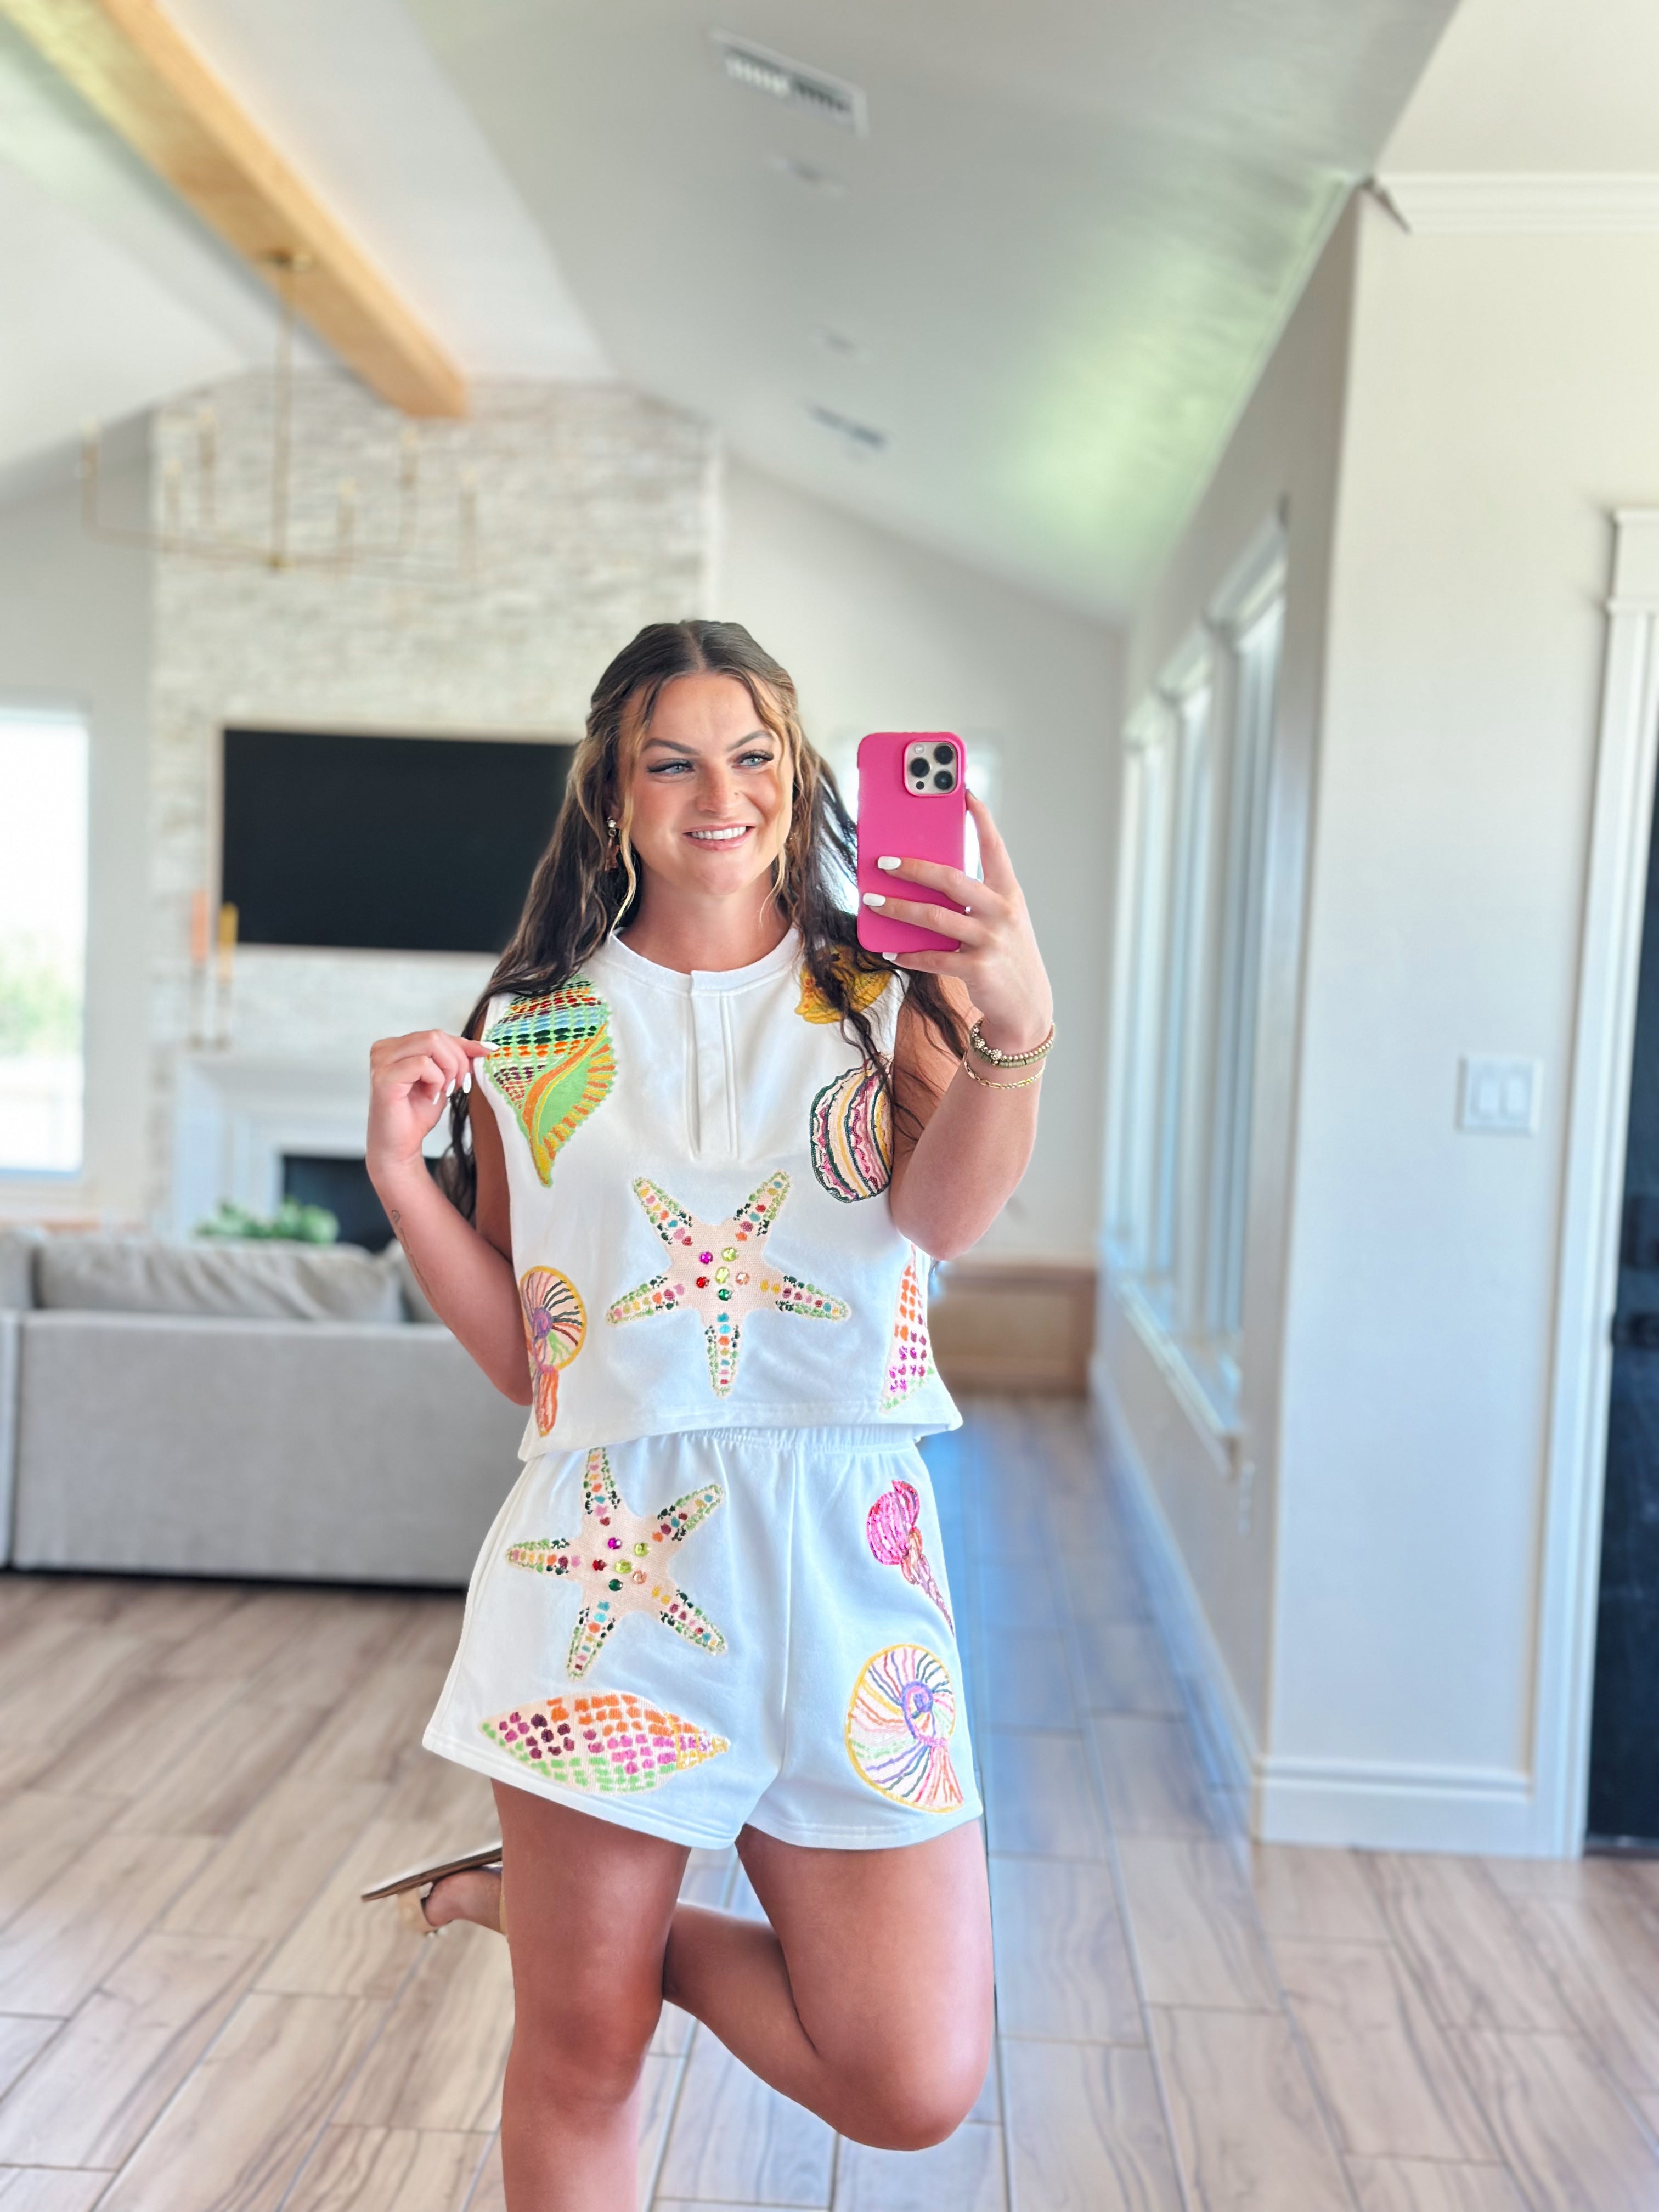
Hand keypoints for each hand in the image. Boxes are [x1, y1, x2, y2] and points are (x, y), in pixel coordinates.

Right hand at [367, 1029, 492, 1180]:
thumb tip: (483, 1047)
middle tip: (459, 1085)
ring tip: (443, 1091)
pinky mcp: (384, 1077)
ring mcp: (381, 1061)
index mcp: (395, 1046)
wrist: (399, 1146)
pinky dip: (435, 1081)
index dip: (464, 1044)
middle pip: (435, 1036)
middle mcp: (384, 1048)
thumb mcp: (444, 1080)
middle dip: (457, 1061)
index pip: (437, 1035)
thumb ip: (457, 1061)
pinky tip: (429, 1097)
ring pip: (431, 1043)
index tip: (487, 1052)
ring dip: (448, 1069)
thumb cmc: (416, 1114)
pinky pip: (423, 1064)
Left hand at [864, 791, 1052, 1051]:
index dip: (981, 820)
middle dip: (914, 867)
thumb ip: (973, 900)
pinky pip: (934, 958)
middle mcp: (1002, 913)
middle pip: (952, 880)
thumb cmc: (1006, 956)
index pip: (995, 849)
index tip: (964, 793)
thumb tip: (923, 880)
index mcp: (1009, 894)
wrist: (1026, 1007)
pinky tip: (890, 949)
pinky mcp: (978, 969)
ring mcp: (991, 941)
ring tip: (872, 901)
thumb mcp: (1000, 921)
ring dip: (899, 908)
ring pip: (935, 918)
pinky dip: (909, 954)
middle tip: (884, 861)